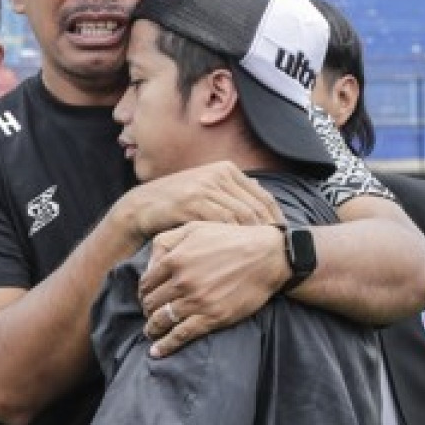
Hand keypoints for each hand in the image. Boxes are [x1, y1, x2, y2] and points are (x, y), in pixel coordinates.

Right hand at [120, 161, 282, 246]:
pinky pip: (223, 222)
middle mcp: (218, 173)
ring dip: (253, 237)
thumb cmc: (176, 203)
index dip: (277, 219)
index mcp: (226, 169)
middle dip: (269, 230)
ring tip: (261, 255)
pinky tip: (238, 252)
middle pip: (256, 206)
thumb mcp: (205, 190)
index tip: (284, 240)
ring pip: (242, 215)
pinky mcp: (192, 201)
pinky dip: (234, 238)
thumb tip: (261, 190)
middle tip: (278, 252)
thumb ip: (231, 190)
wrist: (141, 207)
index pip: (263, 196)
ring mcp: (205, 186)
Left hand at [137, 221, 287, 356]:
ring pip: (162, 320)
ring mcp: (197, 301)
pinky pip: (182, 335)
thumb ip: (166, 243)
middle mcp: (181, 281)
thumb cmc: (230, 240)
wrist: (267, 256)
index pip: (146, 283)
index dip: (143, 292)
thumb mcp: (193, 229)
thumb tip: (149, 266)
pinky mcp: (213, 317)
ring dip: (152, 328)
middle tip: (149, 313)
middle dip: (147, 309)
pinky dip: (166, 345)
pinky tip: (157, 352)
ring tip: (150, 332)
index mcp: (174, 260)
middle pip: (151, 302)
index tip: (146, 297)